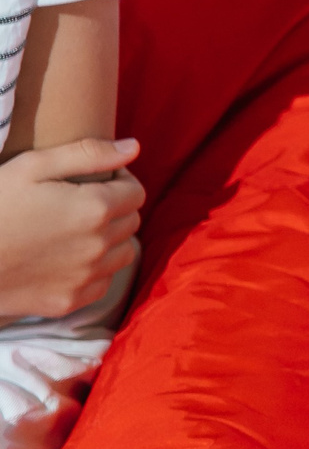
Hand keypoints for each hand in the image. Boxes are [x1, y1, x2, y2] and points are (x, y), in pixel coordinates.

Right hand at [0, 139, 144, 319]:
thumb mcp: (31, 167)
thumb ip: (88, 154)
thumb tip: (133, 147)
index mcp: (95, 209)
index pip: (136, 192)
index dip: (121, 182)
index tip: (99, 181)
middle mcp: (100, 245)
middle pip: (132, 221)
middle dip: (117, 208)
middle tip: (83, 203)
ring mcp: (86, 276)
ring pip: (124, 252)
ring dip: (111, 239)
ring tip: (78, 230)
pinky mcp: (71, 301)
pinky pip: (103, 281)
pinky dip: (96, 268)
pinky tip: (69, 257)